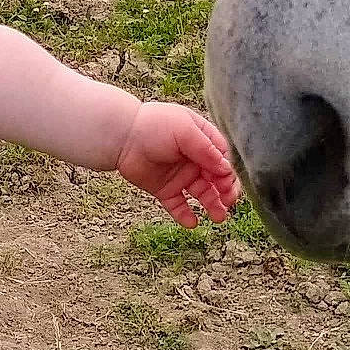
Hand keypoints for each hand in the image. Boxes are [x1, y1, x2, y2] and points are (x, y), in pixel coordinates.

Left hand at [116, 103, 240, 227]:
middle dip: (225, 191)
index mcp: (201, 141)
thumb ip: (206, 149)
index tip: (225, 181)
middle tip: (228, 202)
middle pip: (216, 179)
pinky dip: (185, 215)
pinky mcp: (165, 189)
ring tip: (218, 217)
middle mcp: (194, 159)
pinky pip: (178, 205)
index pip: (222, 159)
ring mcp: (180, 175)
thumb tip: (226, 168)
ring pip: (202, 194)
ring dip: (212, 205)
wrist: (121, 136)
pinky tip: (192, 223)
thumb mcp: (184, 131)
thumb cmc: (154, 126)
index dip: (227, 172)